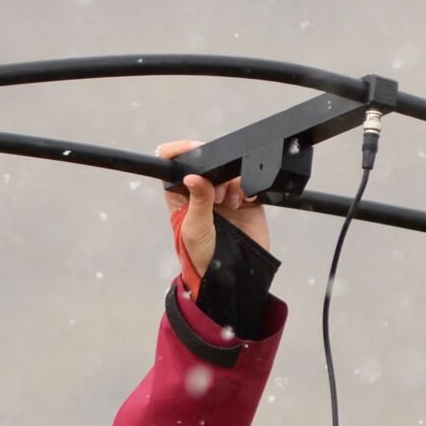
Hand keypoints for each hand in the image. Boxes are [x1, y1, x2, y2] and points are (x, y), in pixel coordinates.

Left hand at [157, 139, 271, 274]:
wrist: (232, 276)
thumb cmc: (202, 258)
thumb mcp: (195, 230)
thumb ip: (197, 202)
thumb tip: (193, 177)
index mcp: (181, 198)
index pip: (175, 166)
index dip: (181, 152)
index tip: (193, 149)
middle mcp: (202, 194)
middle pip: (208, 165)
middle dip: (215, 172)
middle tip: (216, 195)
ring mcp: (225, 195)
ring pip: (231, 172)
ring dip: (233, 183)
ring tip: (231, 204)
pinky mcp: (247, 200)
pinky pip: (250, 182)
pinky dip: (251, 186)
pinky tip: (247, 200)